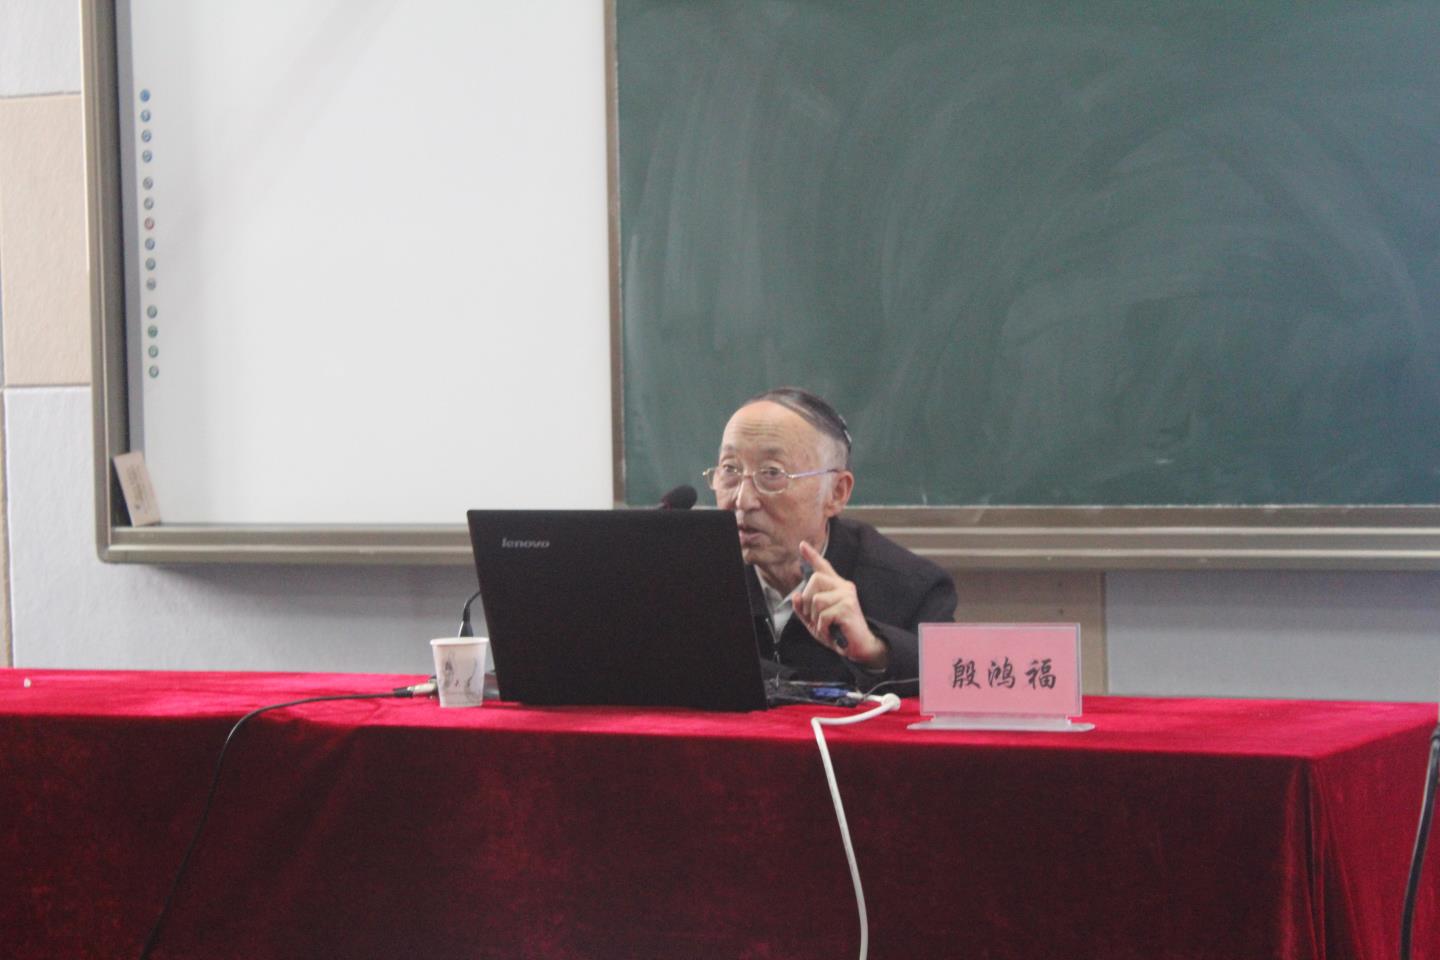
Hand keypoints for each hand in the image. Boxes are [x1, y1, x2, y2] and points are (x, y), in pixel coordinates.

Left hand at [791, 541, 887, 670]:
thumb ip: (804, 609)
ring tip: (825, 626)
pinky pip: (823, 615)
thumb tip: (796, 595)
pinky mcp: (848, 607)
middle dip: (808, 601)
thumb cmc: (837, 633)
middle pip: (814, 580)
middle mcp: (844, 587)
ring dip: (815, 618)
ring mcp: (847, 595)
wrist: (858, 647)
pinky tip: (830, 632)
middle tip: (815, 618)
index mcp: (836, 587)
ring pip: (816, 600)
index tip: (802, 545)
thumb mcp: (815, 621)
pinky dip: (822, 627)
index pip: (823, 567)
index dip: (812, 556)